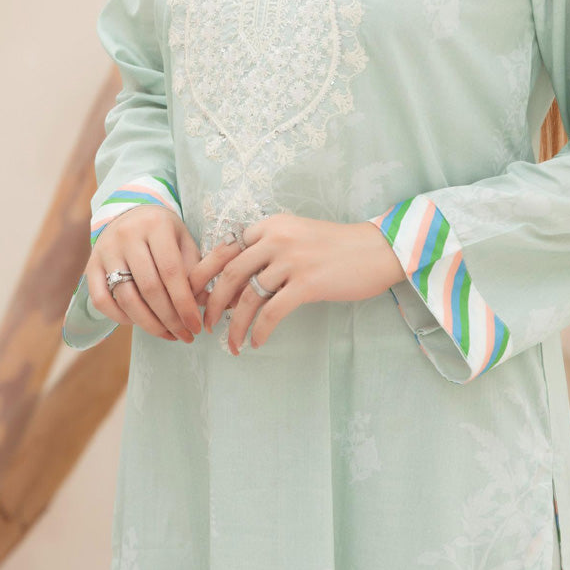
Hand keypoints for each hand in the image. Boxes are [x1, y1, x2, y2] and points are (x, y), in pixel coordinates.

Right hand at [85, 205, 204, 341]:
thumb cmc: (164, 232)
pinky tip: (139, 322)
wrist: (131, 213)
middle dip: (169, 318)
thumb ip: (193, 270)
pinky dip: (120, 318)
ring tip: (168, 335)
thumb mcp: (183, 240)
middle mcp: (127, 235)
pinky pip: (101, 300)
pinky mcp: (91, 264)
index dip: (184, 303)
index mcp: (156, 224)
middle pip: (149, 287)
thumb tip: (202, 305)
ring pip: (126, 297)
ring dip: (148, 323)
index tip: (196, 326)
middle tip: (185, 336)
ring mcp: (106, 250)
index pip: (171, 271)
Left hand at [187, 213, 406, 353]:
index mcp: (270, 225)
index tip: (192, 295)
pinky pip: (272, 312)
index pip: (225, 249)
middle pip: (229, 273)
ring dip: (234, 325)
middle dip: (211, 303)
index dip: (203, 274)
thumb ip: (267, 251)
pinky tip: (256, 343)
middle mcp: (276, 239)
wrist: (376, 249)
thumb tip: (234, 283)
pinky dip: (259, 331)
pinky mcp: (307, 283)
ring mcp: (291, 260)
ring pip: (247, 297)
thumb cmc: (335, 247)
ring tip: (231, 344)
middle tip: (205, 324)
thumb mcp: (296, 237)